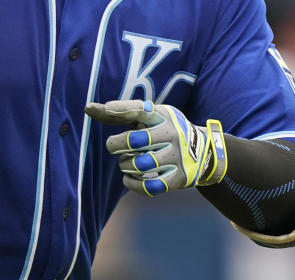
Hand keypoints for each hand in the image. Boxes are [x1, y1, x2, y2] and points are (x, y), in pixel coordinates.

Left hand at [85, 100, 226, 196]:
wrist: (206, 152)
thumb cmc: (165, 131)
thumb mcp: (151, 118)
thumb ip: (121, 114)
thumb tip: (88, 108)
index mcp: (163, 116)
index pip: (139, 109)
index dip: (119, 109)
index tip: (101, 108)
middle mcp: (171, 134)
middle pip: (133, 141)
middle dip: (115, 145)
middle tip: (113, 147)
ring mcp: (177, 156)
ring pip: (138, 165)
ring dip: (125, 165)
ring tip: (126, 162)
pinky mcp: (179, 177)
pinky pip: (149, 187)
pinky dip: (133, 184)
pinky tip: (128, 179)